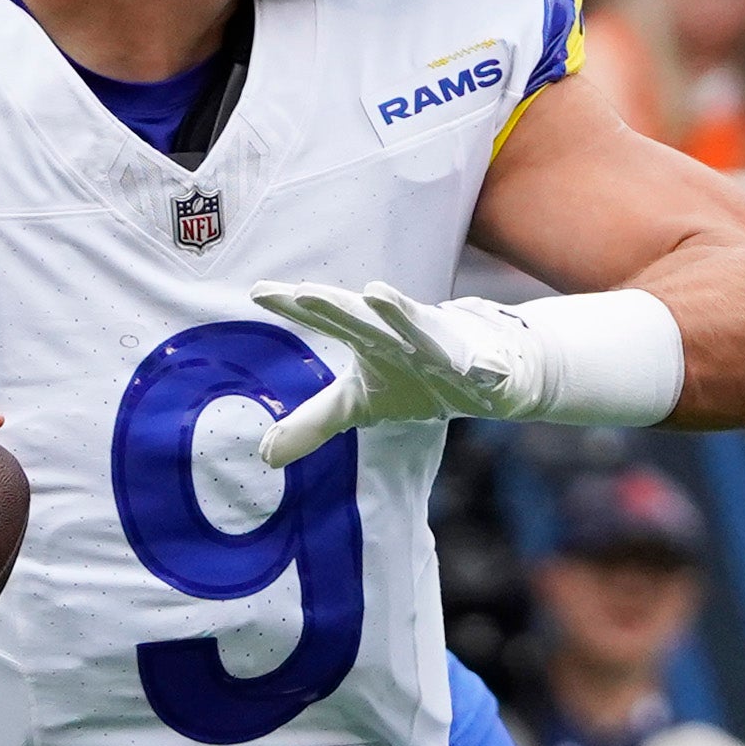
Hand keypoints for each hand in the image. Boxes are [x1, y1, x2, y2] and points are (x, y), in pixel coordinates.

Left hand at [251, 281, 577, 464]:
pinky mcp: (484, 366)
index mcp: (369, 341)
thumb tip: (264, 455)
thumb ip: (311, 423)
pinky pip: (486, 369)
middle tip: (302, 292)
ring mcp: (443, 347)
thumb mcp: (357, 405)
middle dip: (333, 306)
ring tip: (375, 293)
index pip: (324, 321)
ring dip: (399, 313)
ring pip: (420, 328)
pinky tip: (486, 370)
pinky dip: (487, 368)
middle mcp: (401, 336)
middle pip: (361, 321)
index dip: (292, 307)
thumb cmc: (413, 378)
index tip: (257, 290)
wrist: (487, 371)